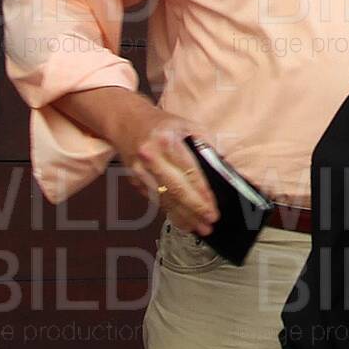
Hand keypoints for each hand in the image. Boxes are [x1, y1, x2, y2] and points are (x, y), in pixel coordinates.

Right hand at [118, 102, 218, 234]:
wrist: (125, 120)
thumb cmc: (160, 124)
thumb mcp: (187, 125)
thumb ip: (206, 144)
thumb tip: (223, 167)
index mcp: (168, 141)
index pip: (190, 172)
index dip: (202, 193)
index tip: (213, 207)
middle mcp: (152, 157)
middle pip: (177, 190)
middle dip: (195, 209)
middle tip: (209, 223)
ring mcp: (141, 170)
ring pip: (165, 199)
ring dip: (183, 216)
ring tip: (199, 228)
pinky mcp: (135, 180)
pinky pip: (156, 200)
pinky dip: (170, 211)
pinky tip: (182, 220)